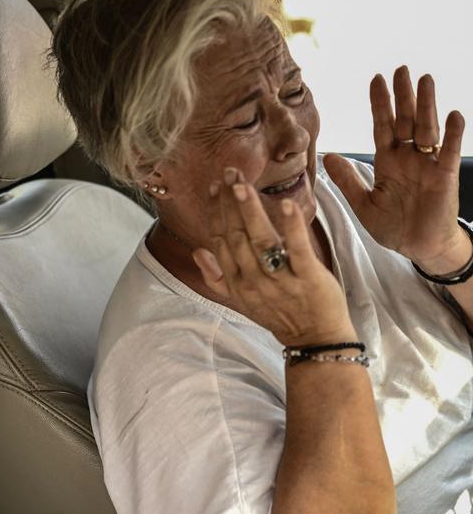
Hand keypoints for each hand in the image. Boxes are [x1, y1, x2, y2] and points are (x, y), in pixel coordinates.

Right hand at [192, 168, 355, 346]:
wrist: (315, 340)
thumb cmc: (279, 316)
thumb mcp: (240, 301)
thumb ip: (216, 277)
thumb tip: (198, 251)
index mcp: (236, 283)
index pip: (220, 241)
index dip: (217, 213)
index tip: (216, 188)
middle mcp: (253, 282)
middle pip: (236, 237)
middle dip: (231, 203)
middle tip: (230, 173)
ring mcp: (280, 281)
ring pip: (260, 241)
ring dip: (250, 211)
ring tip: (243, 185)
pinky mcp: (308, 279)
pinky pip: (296, 250)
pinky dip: (291, 227)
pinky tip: (285, 205)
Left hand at [324, 67, 468, 273]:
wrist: (417, 247)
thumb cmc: (392, 226)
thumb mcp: (363, 204)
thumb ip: (347, 180)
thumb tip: (327, 156)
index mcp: (387, 161)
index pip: (382, 125)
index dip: (380, 103)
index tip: (376, 79)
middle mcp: (408, 158)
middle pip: (405, 120)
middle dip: (403, 95)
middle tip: (401, 68)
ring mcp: (428, 165)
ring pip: (427, 129)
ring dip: (426, 105)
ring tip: (425, 79)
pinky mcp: (444, 177)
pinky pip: (449, 152)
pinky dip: (452, 134)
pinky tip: (453, 114)